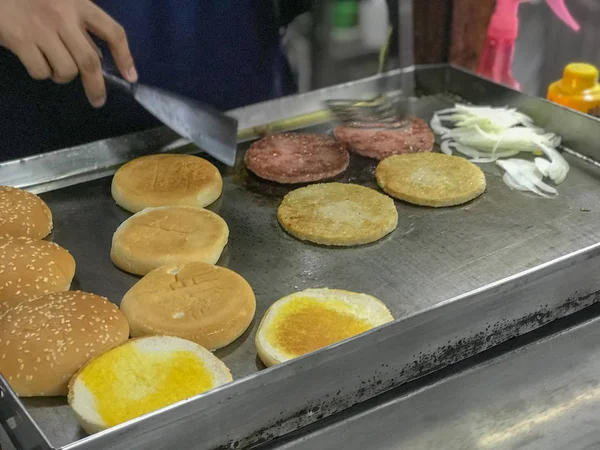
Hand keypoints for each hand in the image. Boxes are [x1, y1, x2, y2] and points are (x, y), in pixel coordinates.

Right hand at [0, 0, 136, 106]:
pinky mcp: (20, 39)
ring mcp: (41, 28)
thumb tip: (97, 58)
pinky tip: (34, 59)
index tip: (131, 77)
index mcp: (78, 3)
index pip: (113, 32)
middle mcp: (63, 15)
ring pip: (67, 70)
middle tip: (98, 100)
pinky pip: (41, 71)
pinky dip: (41, 73)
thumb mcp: (61, 3)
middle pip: (90, 62)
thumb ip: (80, 26)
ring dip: (63, 76)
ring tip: (53, 63)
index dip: (125, 57)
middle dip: (96, 86)